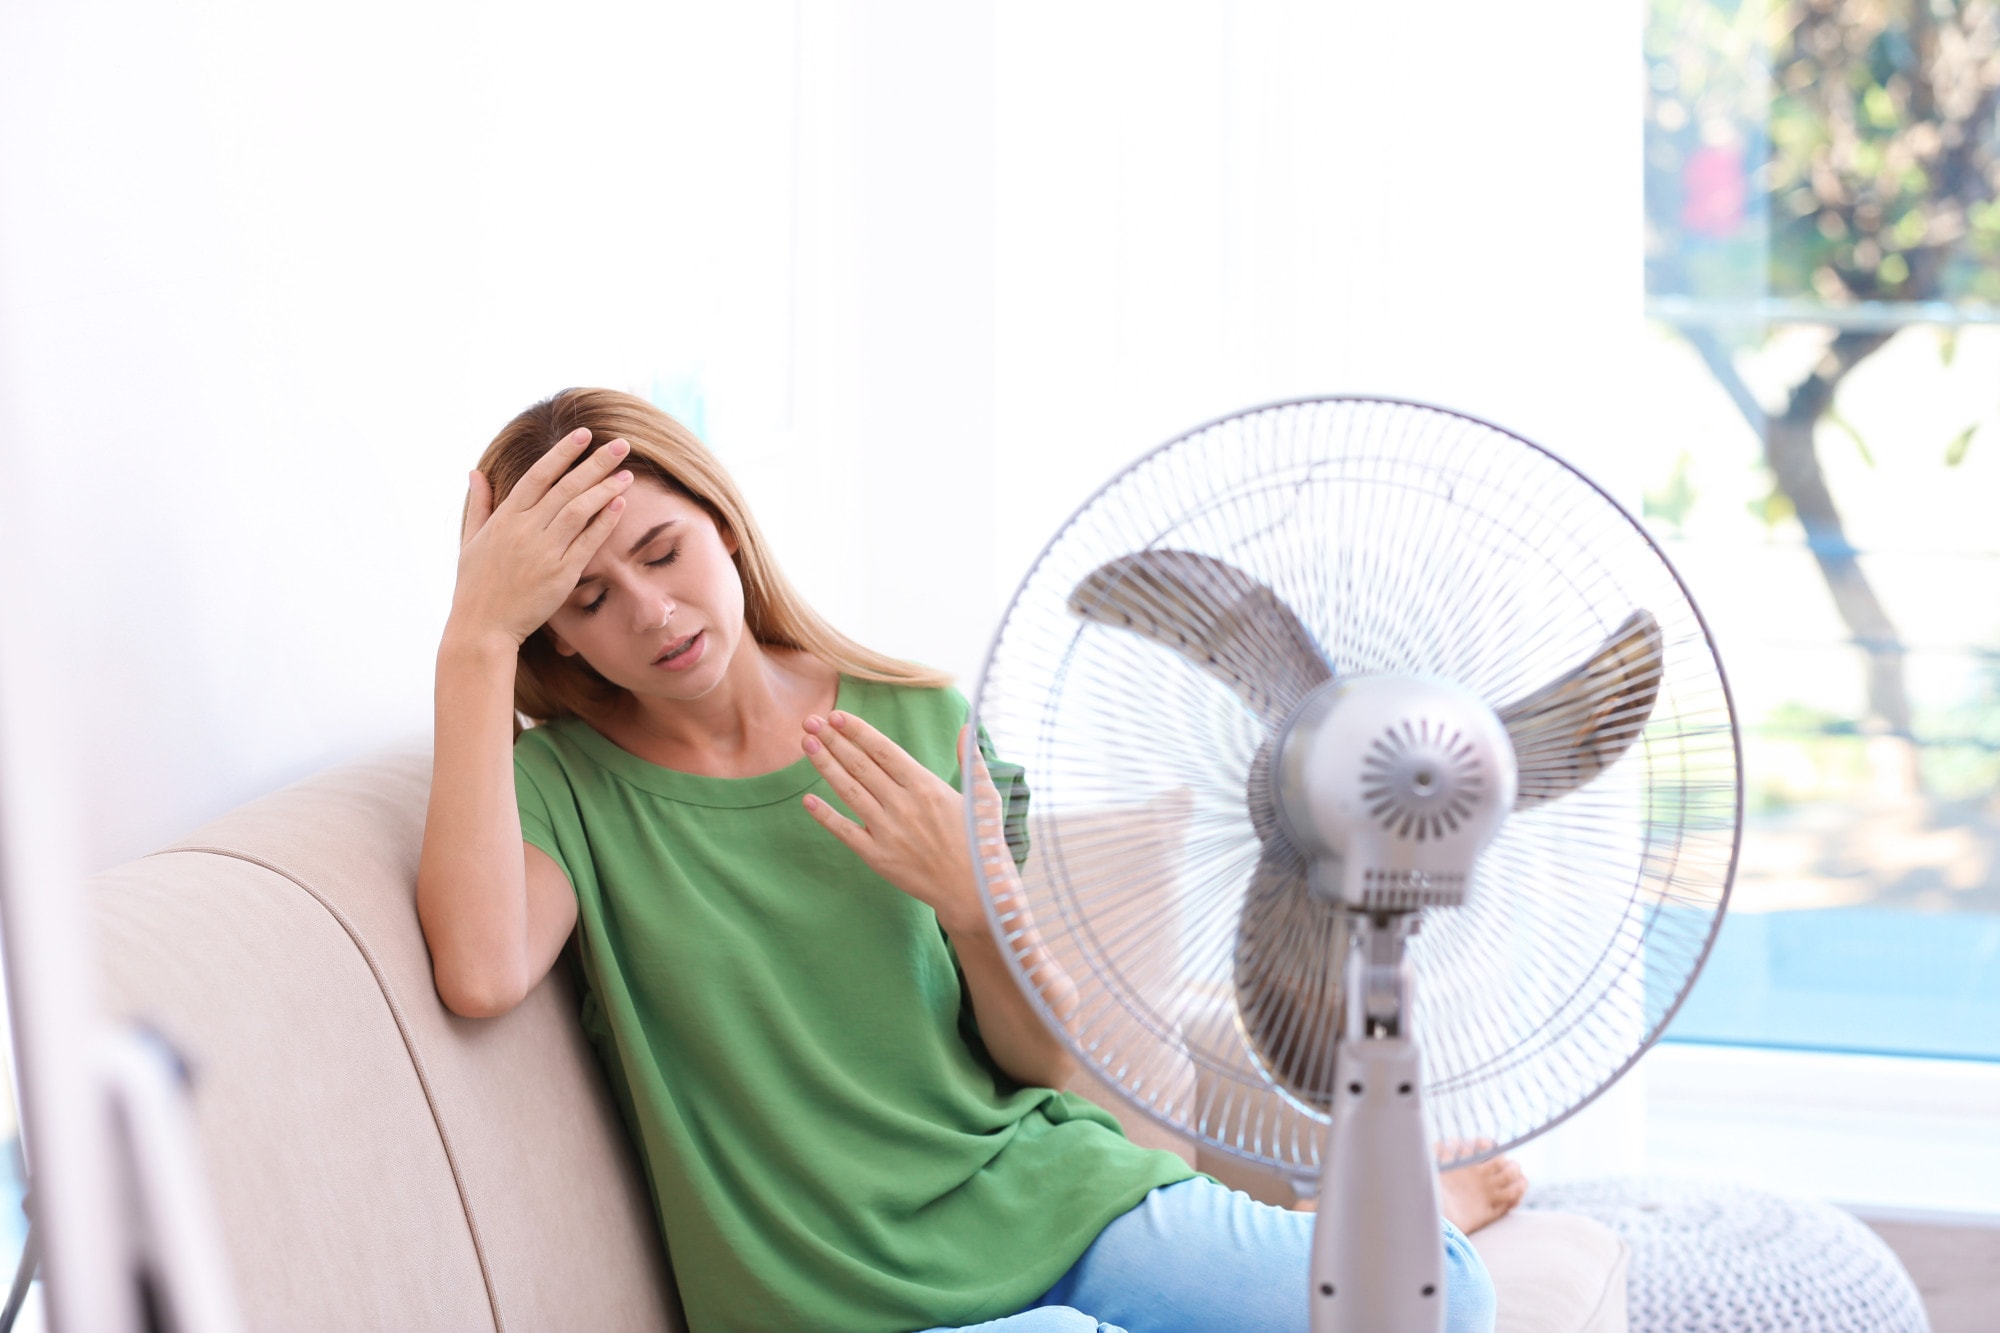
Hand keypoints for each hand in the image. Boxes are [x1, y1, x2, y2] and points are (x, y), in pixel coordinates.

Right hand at [447, 428, 634, 646]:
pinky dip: (604, 521)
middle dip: (595, 462)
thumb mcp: (470, 540)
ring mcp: (544, 552)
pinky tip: (620, 504)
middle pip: (566, 487)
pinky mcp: (561, 574)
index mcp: (505, 518)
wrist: (482, 628)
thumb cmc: (475, 585)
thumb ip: (479, 504)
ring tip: (628, 473)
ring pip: (580, 510)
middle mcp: (525, 530)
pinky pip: (587, 542)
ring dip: (606, 488)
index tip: (583, 433)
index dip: (562, 453)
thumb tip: (475, 472)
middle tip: (621, 443)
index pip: (538, 475)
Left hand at [799, 715, 1014, 936]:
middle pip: (860, 766)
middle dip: (833, 741)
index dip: (858, 731)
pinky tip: (808, 801)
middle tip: (810, 722)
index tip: (837, 716)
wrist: (974, 892)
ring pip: (849, 792)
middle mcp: (904, 805)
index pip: (884, 751)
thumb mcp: (984, 797)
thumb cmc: (982, 843)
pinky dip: (826, 816)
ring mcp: (888, 832)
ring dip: (825, 766)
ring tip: (806, 745)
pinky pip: (846, 832)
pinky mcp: (878, 857)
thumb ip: (971, 761)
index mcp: (927, 786)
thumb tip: (965, 727)